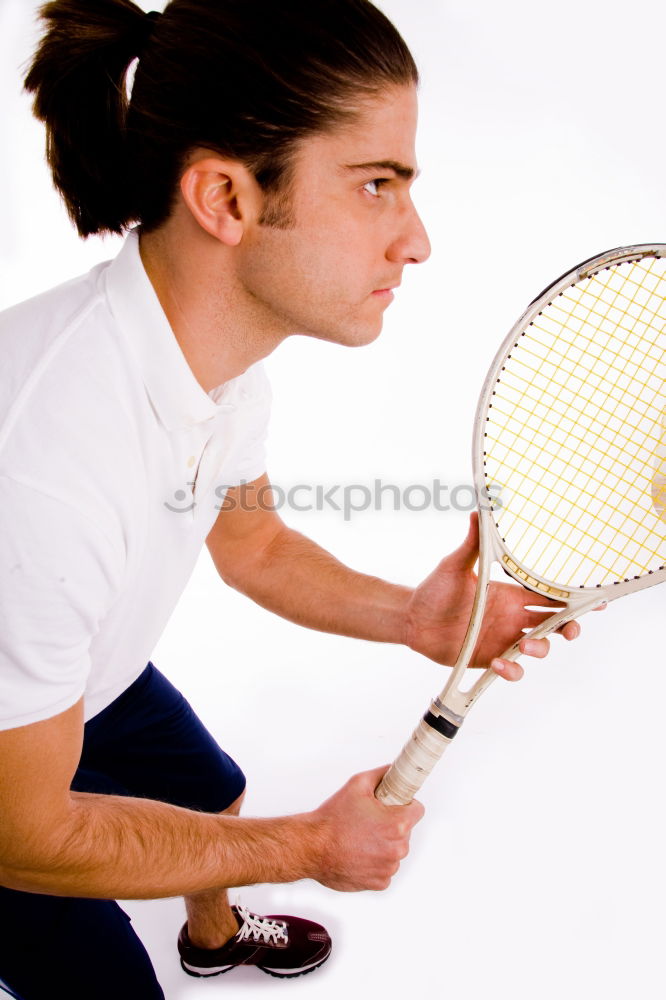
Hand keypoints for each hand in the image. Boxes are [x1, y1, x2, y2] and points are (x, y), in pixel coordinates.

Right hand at [310, 766, 423, 890]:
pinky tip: (358, 854)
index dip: (405, 804)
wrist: (312, 847)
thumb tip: (393, 770)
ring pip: (395, 850)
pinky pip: (385, 868)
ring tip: (360, 838)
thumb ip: (382, 774)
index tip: (394, 805)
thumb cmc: (332, 819)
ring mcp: (389, 868)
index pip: (418, 810)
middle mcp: (397, 848)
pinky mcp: (379, 883)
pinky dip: (375, 862)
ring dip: (383, 845)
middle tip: (369, 821)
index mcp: (397, 824)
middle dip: (391, 825)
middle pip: (405, 831)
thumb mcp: (357, 784)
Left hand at [404, 513, 584, 680]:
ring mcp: (503, 638)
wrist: (413, 618)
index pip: (549, 596)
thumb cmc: (434, 590)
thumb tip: (478, 512)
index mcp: (510, 594)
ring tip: (525, 647)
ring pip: (538, 648)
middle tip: (570, 631)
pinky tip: (499, 663)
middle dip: (569, 628)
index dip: (572, 599)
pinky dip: (512, 670)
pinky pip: (512, 668)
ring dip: (540, 650)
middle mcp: (512, 617)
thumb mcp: (455, 565)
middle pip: (554, 625)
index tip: (594, 602)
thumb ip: (471, 544)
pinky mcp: (490, 657)